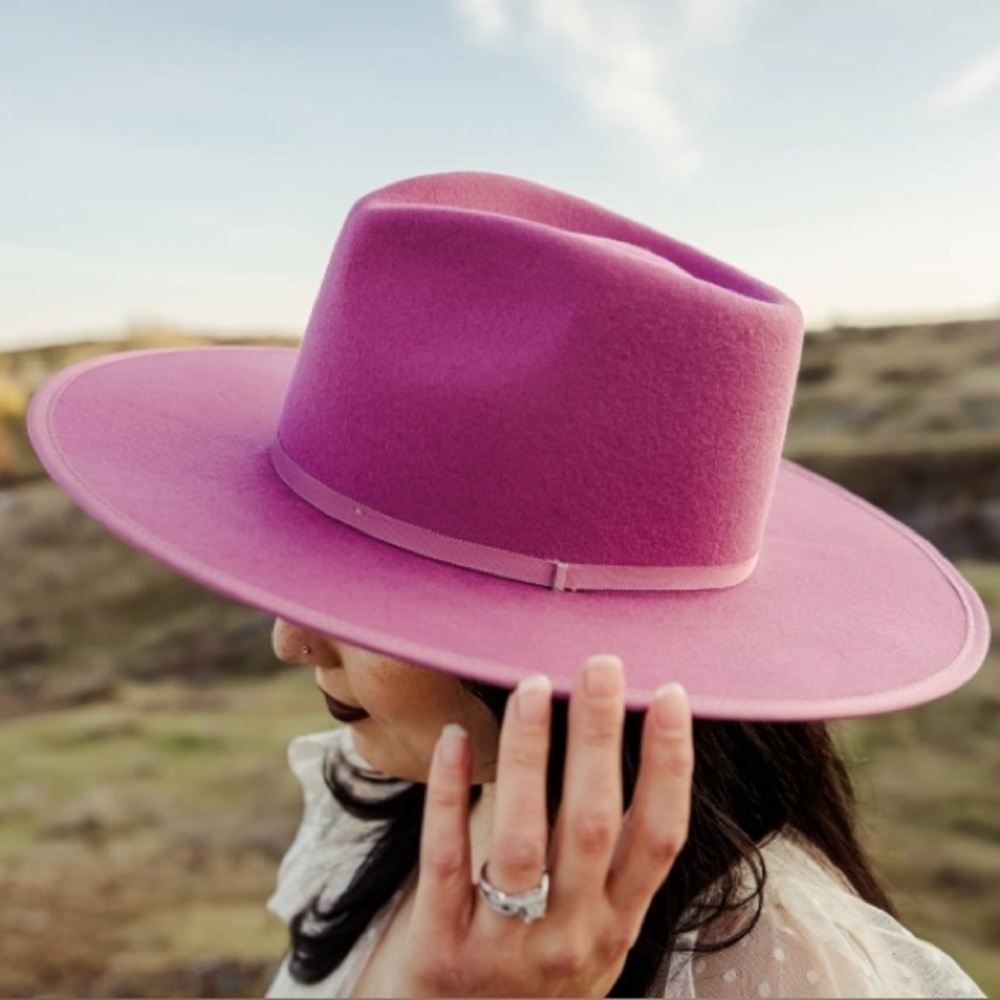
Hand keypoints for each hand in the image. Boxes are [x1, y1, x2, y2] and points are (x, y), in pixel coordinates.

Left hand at [395, 655, 693, 997]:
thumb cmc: (526, 974)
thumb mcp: (586, 933)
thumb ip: (603, 867)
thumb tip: (614, 752)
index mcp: (615, 925)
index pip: (659, 838)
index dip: (670, 764)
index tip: (670, 695)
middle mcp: (570, 938)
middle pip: (594, 825)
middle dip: (600, 738)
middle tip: (601, 665)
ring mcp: (505, 949)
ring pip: (522, 839)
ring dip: (529, 756)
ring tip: (532, 686)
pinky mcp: (441, 950)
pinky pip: (446, 860)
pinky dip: (450, 796)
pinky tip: (454, 739)